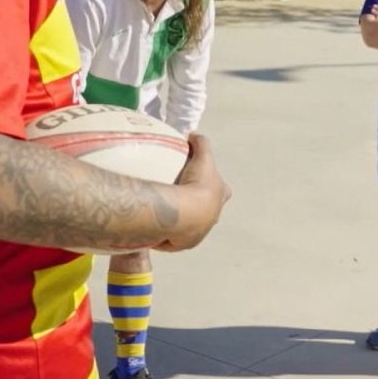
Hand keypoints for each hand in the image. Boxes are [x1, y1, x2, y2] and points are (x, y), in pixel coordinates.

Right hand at [159, 133, 230, 250]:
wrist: (187, 213)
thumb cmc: (198, 183)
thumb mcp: (202, 156)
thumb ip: (200, 143)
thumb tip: (192, 135)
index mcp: (220, 196)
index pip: (223, 190)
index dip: (214, 184)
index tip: (201, 180)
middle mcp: (212, 217)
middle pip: (208, 211)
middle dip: (199, 206)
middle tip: (181, 198)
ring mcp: (199, 232)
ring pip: (191, 227)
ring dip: (181, 222)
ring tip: (165, 212)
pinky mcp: (183, 243)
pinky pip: (173, 240)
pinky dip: (166, 234)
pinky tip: (154, 226)